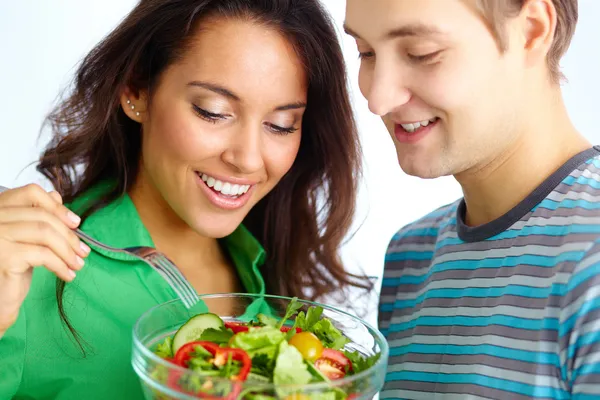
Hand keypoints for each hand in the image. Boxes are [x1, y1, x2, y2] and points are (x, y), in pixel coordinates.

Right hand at [0, 184, 89, 335]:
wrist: (0, 298)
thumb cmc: (13, 266)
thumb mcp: (27, 237)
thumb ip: (37, 216)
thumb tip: (57, 196)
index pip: (31, 193)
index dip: (57, 206)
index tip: (76, 223)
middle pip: (42, 215)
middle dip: (68, 234)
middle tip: (83, 251)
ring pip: (45, 233)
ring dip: (68, 250)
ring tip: (78, 264)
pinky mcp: (4, 256)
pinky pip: (42, 254)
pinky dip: (61, 264)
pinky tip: (68, 274)